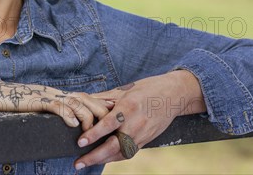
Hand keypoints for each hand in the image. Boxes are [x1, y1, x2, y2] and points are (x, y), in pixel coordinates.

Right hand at [0, 80, 112, 129]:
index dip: (101, 103)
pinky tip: (73, 125)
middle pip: (85, 98)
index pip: (84, 97)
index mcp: (57, 95)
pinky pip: (55, 107)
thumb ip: (52, 114)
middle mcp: (55, 93)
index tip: (116, 110)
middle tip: (115, 120)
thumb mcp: (38, 111)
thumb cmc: (14, 107)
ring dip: (87, 117)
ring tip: (94, 130)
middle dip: (102, 109)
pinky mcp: (36, 101)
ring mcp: (46, 96)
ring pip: (74, 103)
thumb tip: (65, 124)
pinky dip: (66, 115)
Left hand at [73, 70, 205, 169]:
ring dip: (102, 160)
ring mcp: (142, 134)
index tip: (81, 142)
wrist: (174, 95)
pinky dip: (114, 157)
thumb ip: (105, 98)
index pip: (109, 124)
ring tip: (85, 163)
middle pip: (114, 145)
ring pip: (121, 153)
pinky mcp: (146, 140)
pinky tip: (102, 159)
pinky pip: (128, 152)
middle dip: (95, 156)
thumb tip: (84, 100)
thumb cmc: (148, 89)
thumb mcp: (126, 89)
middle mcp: (136, 123)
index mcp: (129, 107)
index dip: (94, 134)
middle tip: (78, 163)